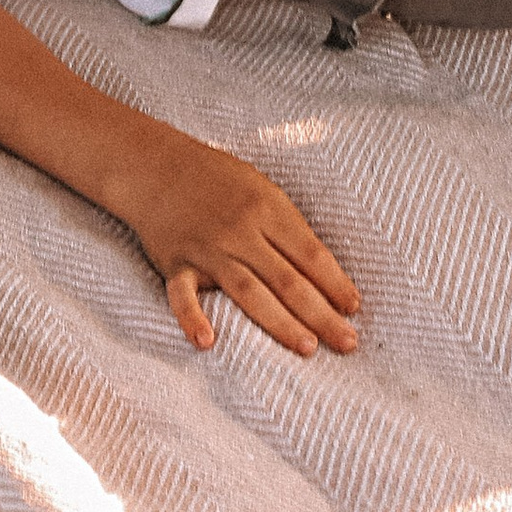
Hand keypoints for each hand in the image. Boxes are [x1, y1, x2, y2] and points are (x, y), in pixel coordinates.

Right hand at [122, 139, 360, 356]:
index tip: (354, 309)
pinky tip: (208, 342)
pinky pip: (183, 295)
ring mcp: (208, 249)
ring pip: (249, 292)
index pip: (310, 253)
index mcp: (267, 208)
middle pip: (288, 279)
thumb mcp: (260, 188)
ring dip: (280, 322)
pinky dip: (193, 318)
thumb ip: (286, 227)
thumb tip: (321, 271)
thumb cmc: (217, 178)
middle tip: (348, 343)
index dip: (335, 283)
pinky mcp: (176, 264)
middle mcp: (241, 231)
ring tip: (307, 347)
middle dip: (322, 314)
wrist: (157, 164)